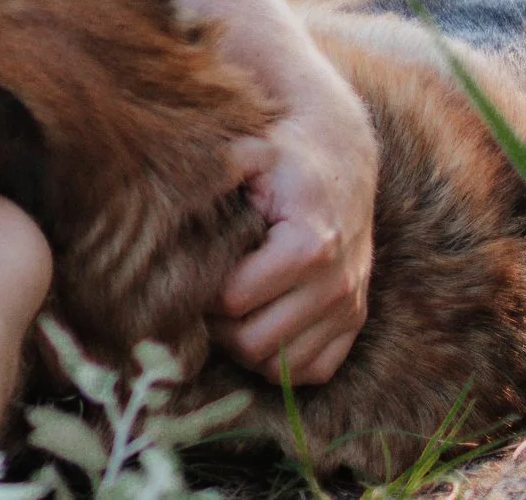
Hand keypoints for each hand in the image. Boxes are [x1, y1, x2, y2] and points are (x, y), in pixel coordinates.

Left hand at [213, 85, 376, 384]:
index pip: (232, 300)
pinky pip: (315, 370)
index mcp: (309, 246)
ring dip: (244, 347)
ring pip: (282, 367)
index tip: (186, 270)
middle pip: (254, 343)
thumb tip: (170, 194)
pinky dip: (280, 362)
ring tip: (225, 312)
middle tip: (199, 298)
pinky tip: (257, 326)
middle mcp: (337, 285)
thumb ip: (214, 176)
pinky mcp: (356, 319)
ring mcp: (351, 307)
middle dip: (216, 327)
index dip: (198, 292)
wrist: (339, 155)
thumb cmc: (282, 157)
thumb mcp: (249, 155)